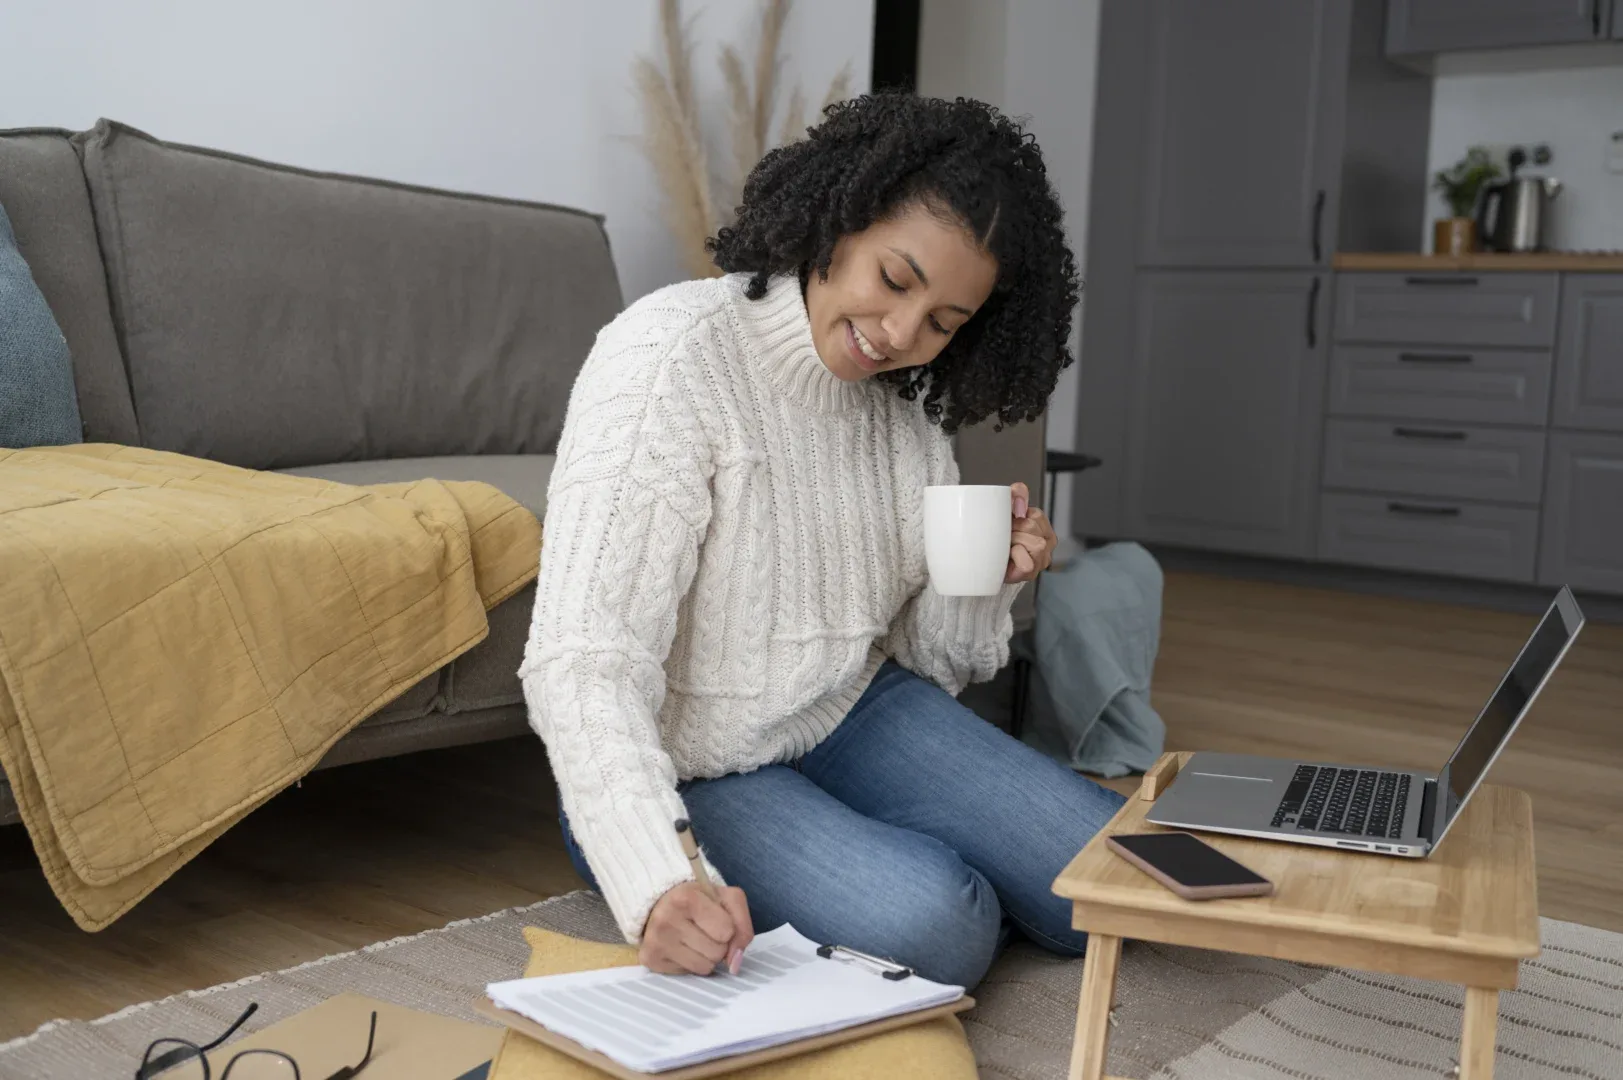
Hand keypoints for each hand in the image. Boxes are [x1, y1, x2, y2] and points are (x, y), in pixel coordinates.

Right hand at [640, 881, 754, 975]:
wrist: (662, 901)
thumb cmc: (699, 900)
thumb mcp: (727, 899)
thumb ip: (742, 927)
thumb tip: (734, 965)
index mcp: (686, 897)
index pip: (727, 931)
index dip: (727, 927)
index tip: (715, 917)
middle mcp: (666, 919)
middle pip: (717, 952)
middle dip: (718, 943)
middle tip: (704, 929)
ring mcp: (656, 940)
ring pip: (704, 967)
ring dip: (706, 956)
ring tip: (694, 938)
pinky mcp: (650, 959)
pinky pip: (688, 974)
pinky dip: (690, 963)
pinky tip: (681, 947)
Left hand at [1006, 481, 1056, 583]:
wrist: (983, 562)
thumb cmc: (997, 539)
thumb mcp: (1006, 509)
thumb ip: (1016, 494)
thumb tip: (1020, 501)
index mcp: (1043, 528)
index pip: (1036, 514)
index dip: (1018, 517)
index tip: (1009, 523)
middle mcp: (1046, 544)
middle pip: (1032, 526)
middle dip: (1014, 529)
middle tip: (1005, 537)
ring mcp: (1041, 560)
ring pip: (1034, 544)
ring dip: (1014, 543)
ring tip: (1007, 547)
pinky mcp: (1030, 573)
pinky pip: (1027, 563)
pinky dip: (1015, 558)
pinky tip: (1009, 558)